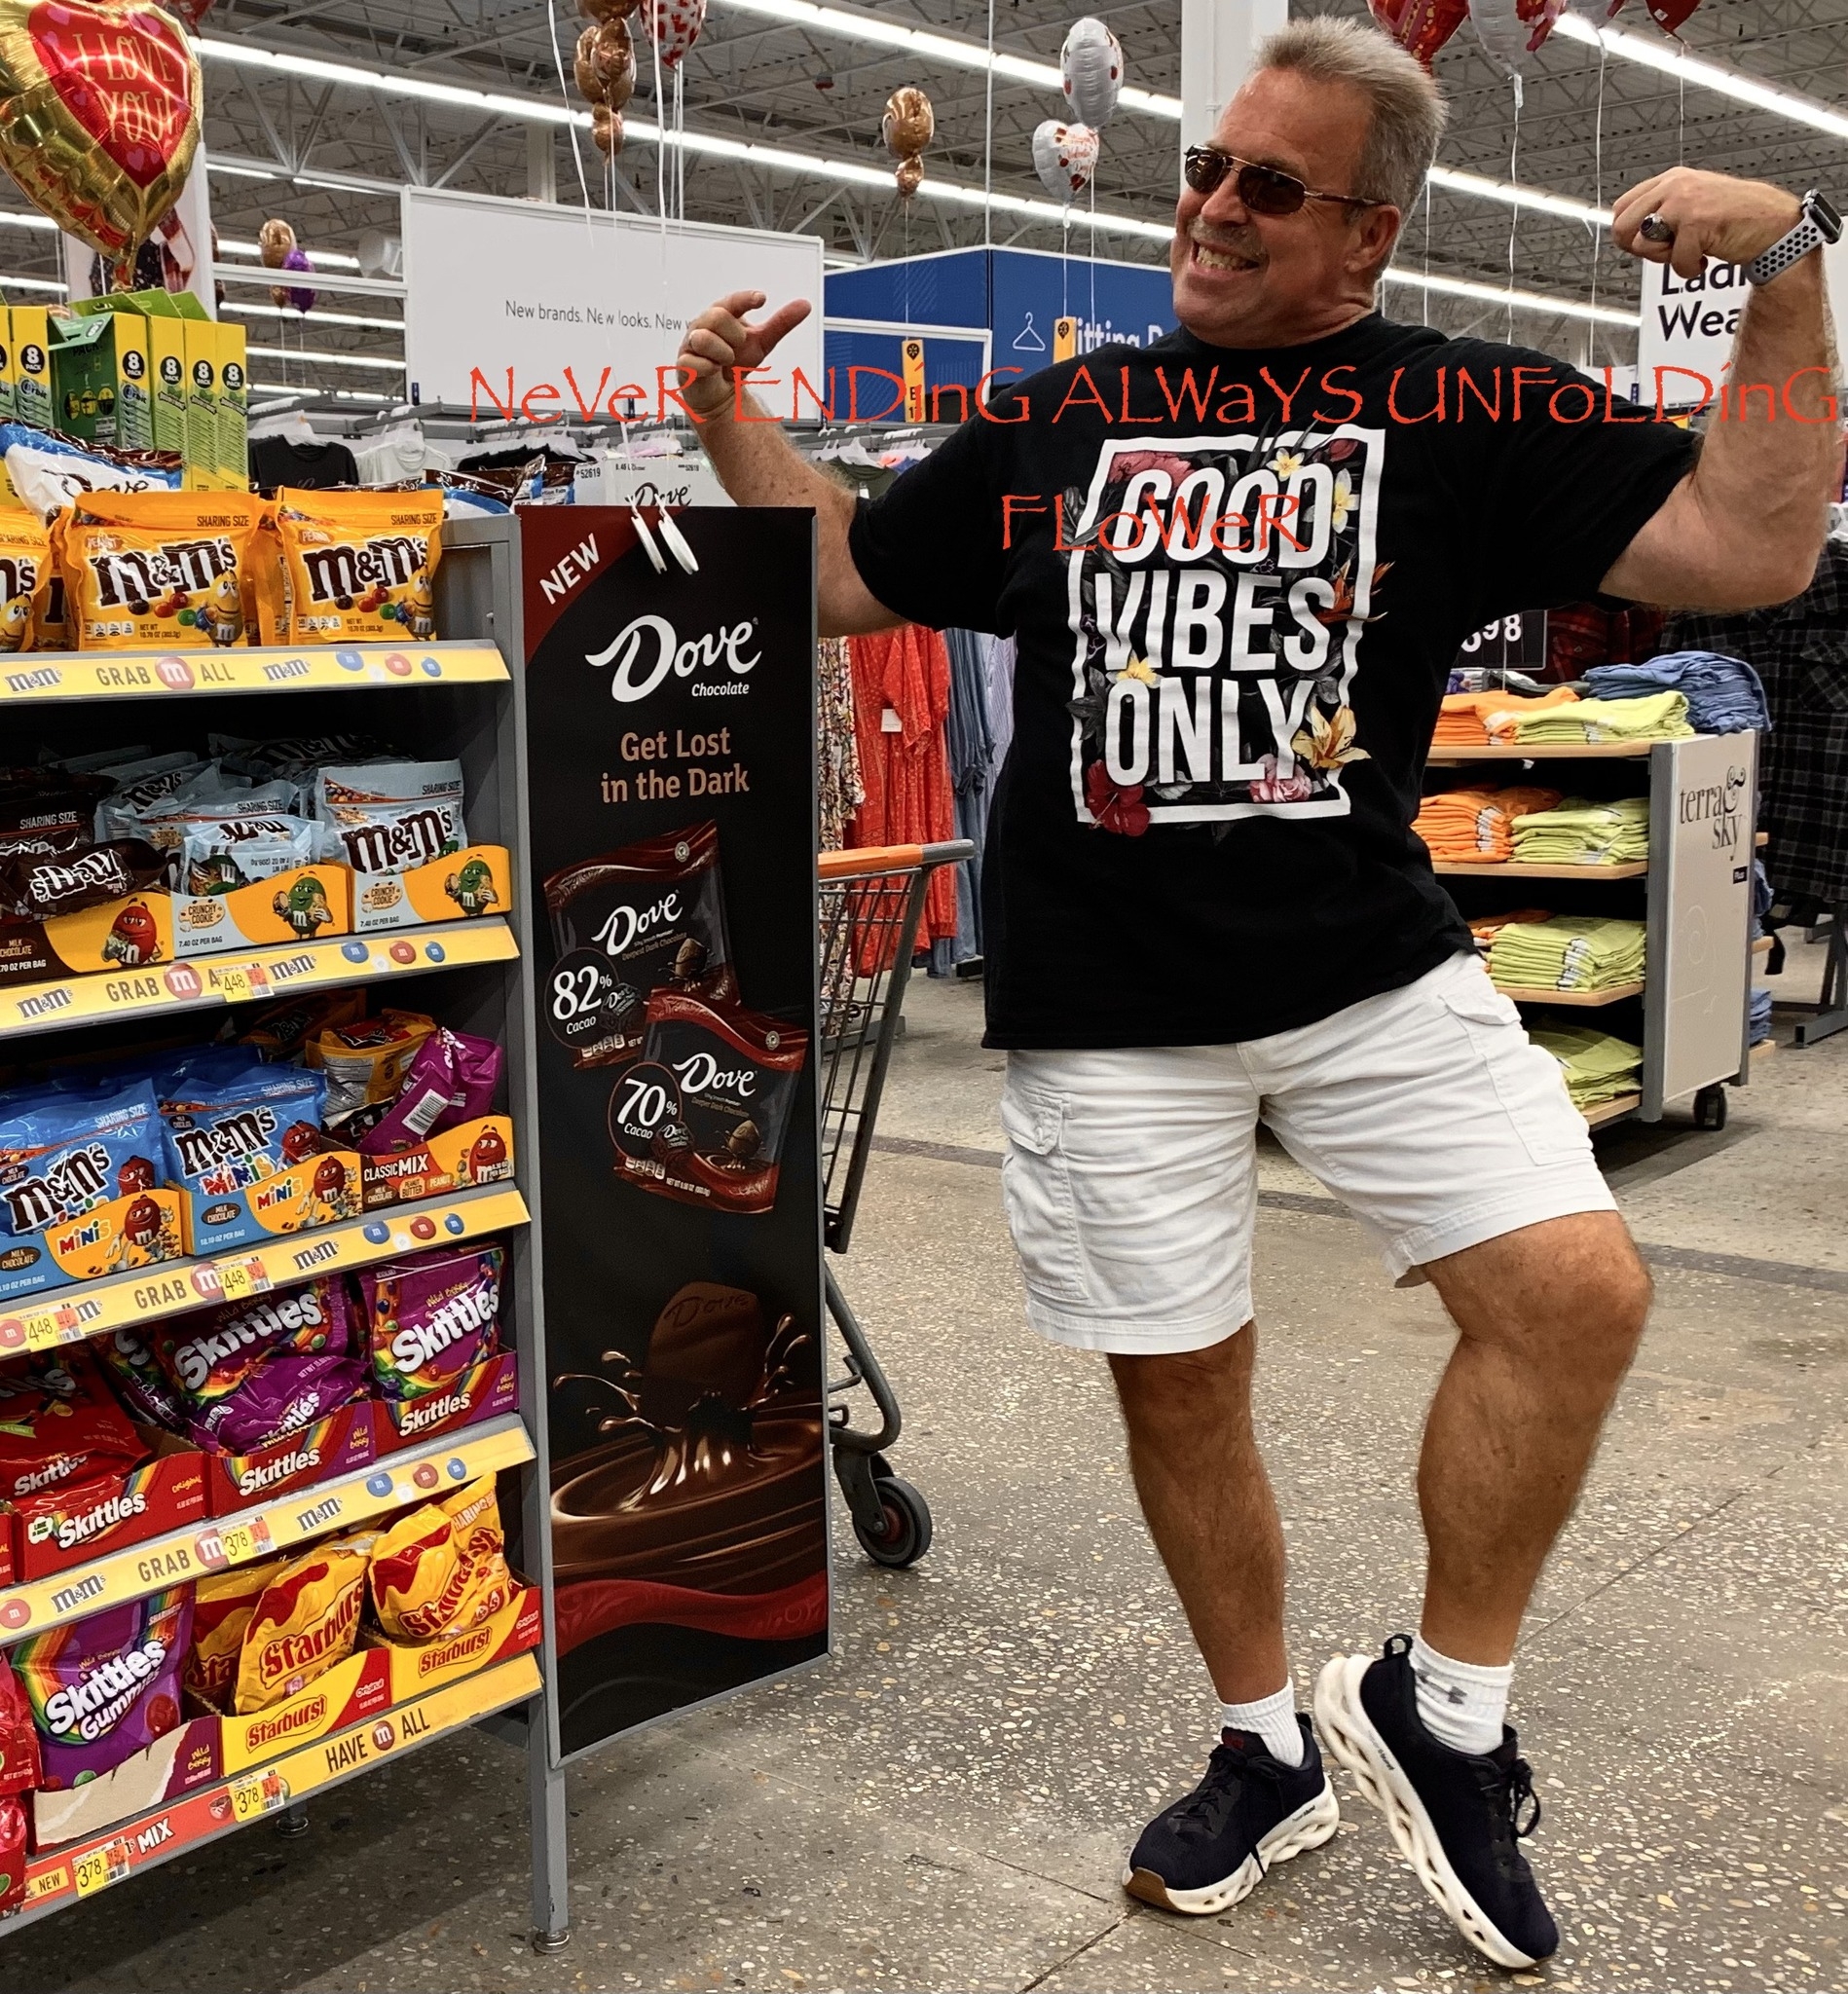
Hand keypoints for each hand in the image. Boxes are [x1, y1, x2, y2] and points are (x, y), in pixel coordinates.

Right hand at [674, 290, 812, 418]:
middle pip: (716, 316)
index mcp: (722, 315)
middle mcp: (704, 326)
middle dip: (734, 334)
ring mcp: (691, 345)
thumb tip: (803, 306)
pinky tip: (714, 370)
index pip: (731, 301)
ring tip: (726, 361)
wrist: (721, 394)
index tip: (761, 299)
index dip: (745, 299)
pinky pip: (692, 362)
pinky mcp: (684, 365)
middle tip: (738, 346)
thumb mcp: (763, 342)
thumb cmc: (736, 363)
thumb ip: (781, 323)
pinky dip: (709, 367)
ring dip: (722, 353)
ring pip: (703, 338)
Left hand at [1612, 168, 1802, 278]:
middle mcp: (1674, 186)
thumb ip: (1660, 213)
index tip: (1650, 243)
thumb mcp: (1691, 205)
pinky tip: (1708, 256)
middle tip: (1669, 250)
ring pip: (1641, 245)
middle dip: (1641, 249)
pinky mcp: (1696, 221)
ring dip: (1666, 259)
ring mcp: (1684, 201)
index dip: (1629, 234)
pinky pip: (1674, 262)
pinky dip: (1691, 269)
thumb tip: (1625, 236)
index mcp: (1671, 180)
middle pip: (1621, 228)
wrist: (1773, 224)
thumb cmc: (1735, 219)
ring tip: (1693, 250)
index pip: (1621, 208)